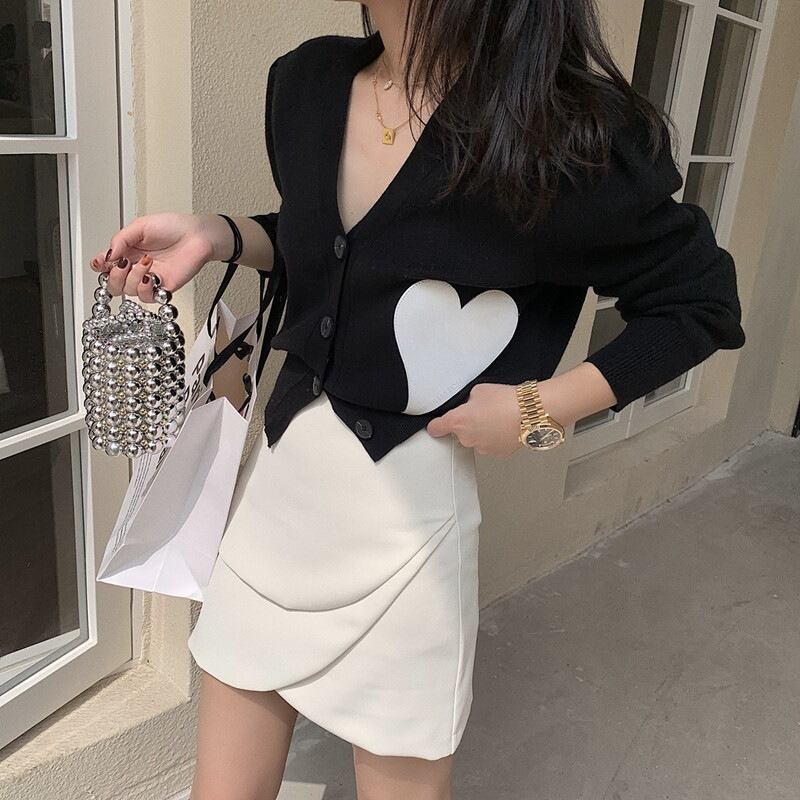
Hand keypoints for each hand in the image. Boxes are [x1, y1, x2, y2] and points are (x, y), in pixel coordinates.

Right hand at [87, 212, 230, 301]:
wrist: (198, 235)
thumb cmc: (173, 227)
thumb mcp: (140, 226)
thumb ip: (120, 240)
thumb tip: (107, 256)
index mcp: (127, 251)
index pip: (105, 265)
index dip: (100, 266)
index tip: (102, 261)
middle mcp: (136, 267)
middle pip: (113, 284)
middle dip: (113, 276)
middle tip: (124, 263)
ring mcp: (149, 278)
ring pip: (128, 291)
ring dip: (133, 278)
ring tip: (146, 262)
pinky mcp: (163, 287)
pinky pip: (147, 297)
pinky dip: (145, 289)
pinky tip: (151, 276)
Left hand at [426, 382, 523, 455]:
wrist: (530, 412)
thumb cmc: (507, 400)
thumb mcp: (479, 390)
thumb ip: (467, 400)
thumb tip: (468, 405)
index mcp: (458, 421)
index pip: (436, 428)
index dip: (436, 425)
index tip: (436, 426)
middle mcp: (467, 438)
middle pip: (460, 432)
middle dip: (468, 423)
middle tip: (483, 411)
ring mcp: (482, 448)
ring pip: (476, 440)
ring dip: (482, 431)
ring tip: (497, 417)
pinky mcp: (497, 453)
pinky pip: (490, 445)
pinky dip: (495, 438)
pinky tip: (505, 426)